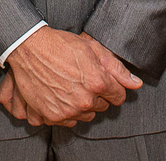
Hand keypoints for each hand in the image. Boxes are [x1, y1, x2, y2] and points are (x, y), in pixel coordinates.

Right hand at [0, 27, 141, 126]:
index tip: (102, 81)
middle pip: (101, 107)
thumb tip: (136, 83)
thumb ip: (117, 68)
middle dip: (96, 95)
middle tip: (82, 79)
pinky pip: (68, 121)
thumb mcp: (92, 49)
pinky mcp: (53, 116)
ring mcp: (68, 110)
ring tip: (70, 87)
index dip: (112, 87)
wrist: (29, 48)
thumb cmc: (61, 45)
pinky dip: (66, 111)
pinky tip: (60, 95)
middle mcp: (85, 100)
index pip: (118, 96)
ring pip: (85, 116)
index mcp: (98, 82)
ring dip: (81, 105)